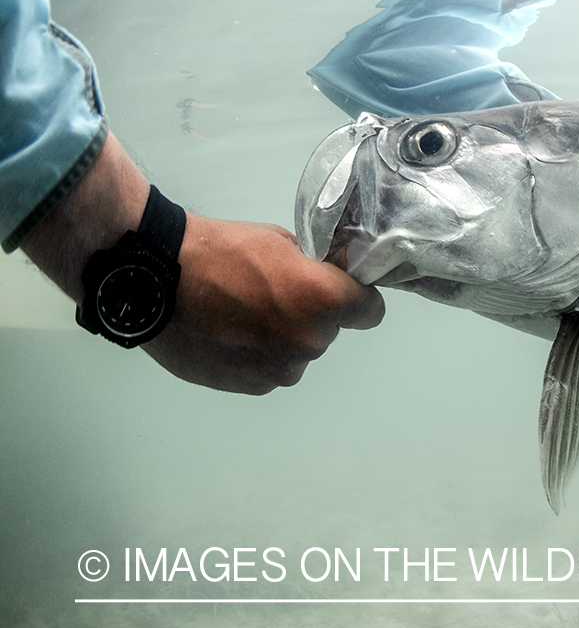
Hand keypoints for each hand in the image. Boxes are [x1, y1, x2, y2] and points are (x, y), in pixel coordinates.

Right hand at [22, 130, 382, 394]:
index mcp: (325, 302)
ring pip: (297, 352)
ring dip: (282, 337)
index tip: (344, 291)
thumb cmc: (220, 251)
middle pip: (328, 331)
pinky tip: (228, 333)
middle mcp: (310, 342)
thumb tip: (333, 273)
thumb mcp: (282, 241)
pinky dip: (257, 355)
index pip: (371, 311)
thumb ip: (316, 267)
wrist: (157, 280)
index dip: (358, 298)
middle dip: (310, 313)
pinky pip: (269, 369)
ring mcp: (281, 369)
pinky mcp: (252, 386)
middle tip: (273, 292)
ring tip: (242, 313)